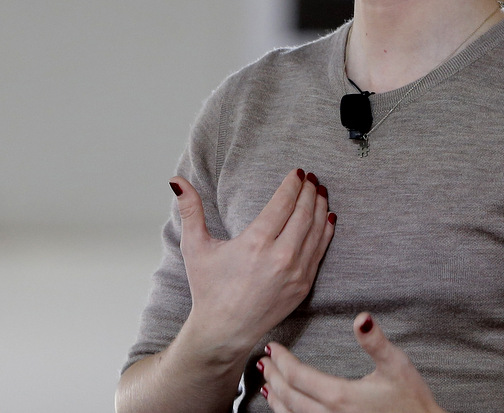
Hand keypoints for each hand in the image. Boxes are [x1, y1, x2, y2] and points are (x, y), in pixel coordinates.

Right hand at [170, 168, 335, 356]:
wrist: (224, 331)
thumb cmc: (208, 289)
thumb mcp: (194, 247)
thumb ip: (190, 210)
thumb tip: (176, 179)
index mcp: (255, 243)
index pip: (283, 204)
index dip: (293, 185)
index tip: (298, 172)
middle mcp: (280, 257)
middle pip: (303, 214)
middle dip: (309, 192)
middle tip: (311, 178)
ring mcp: (296, 273)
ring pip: (316, 231)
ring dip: (319, 208)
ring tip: (319, 192)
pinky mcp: (303, 286)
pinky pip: (320, 251)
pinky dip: (325, 231)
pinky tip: (326, 217)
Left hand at [257, 313, 445, 412]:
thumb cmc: (411, 400)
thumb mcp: (397, 366)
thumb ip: (375, 342)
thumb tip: (361, 317)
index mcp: (340, 395)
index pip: (298, 375)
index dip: (282, 360)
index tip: (272, 347)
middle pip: (288, 396)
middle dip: (273, 376)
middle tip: (265, 361)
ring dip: (276, 398)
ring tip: (267, 384)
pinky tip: (284, 408)